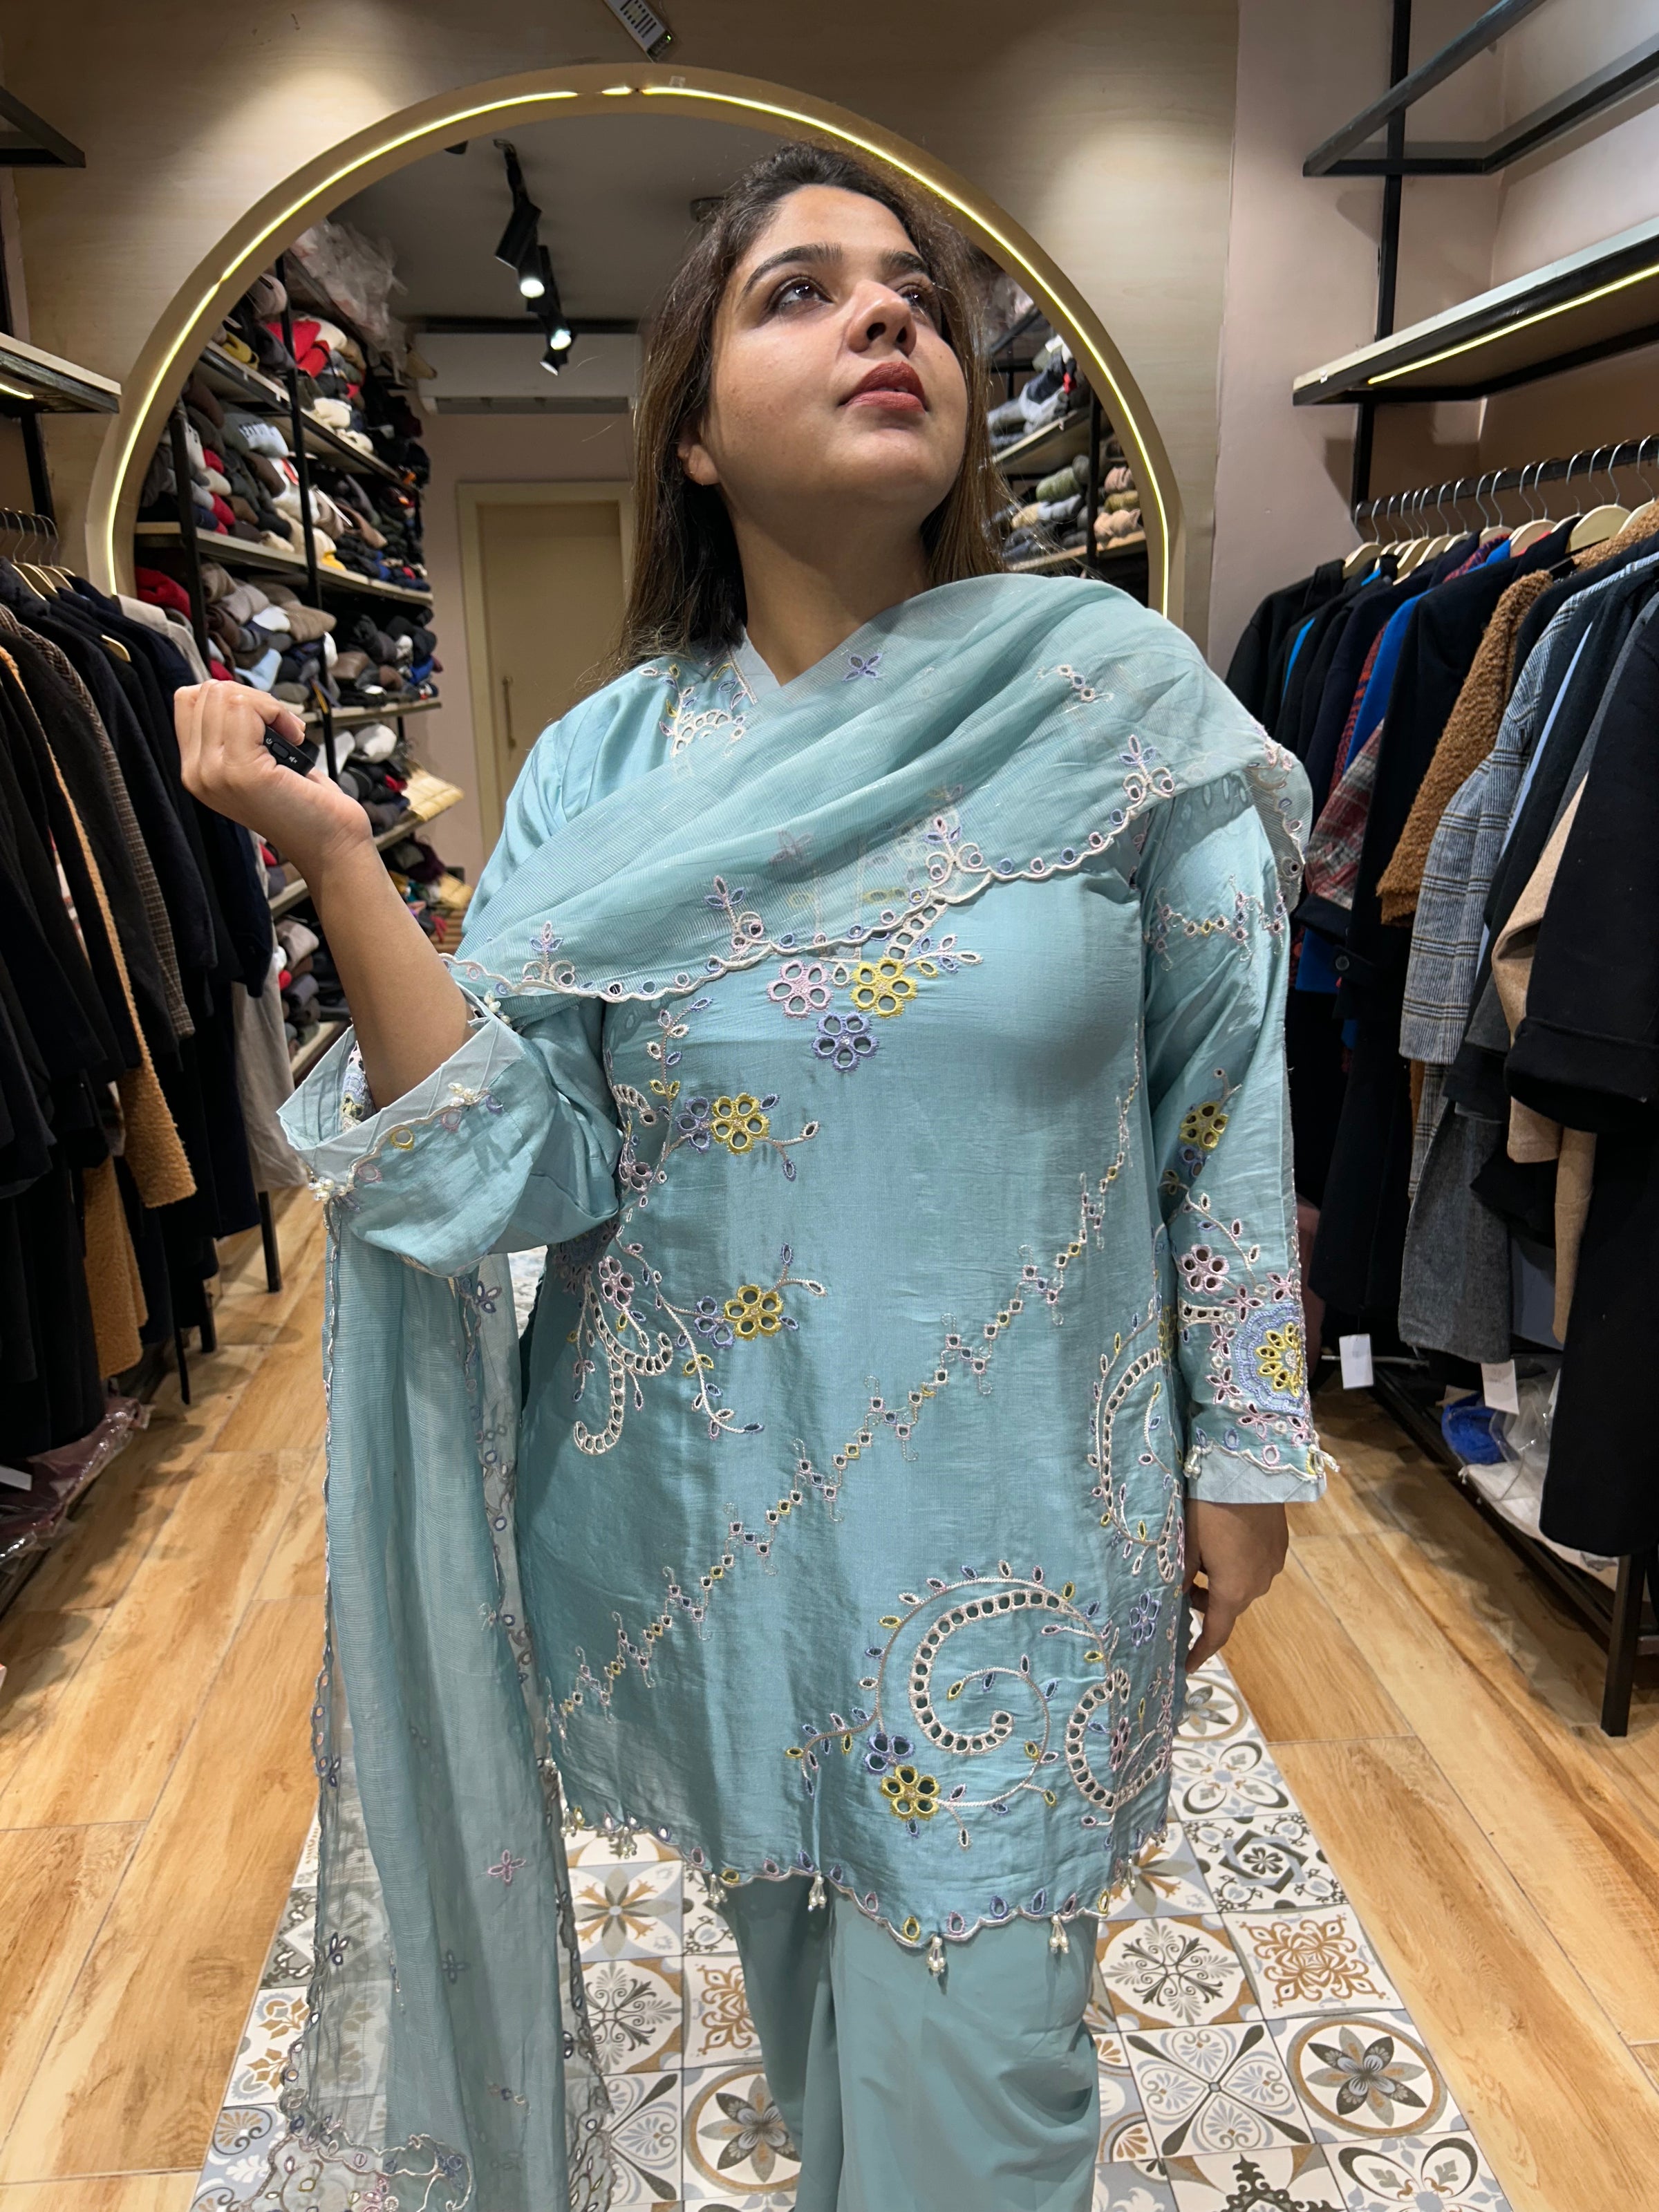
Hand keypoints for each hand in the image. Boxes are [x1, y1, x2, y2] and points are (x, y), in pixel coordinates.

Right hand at [175, 681, 369, 880]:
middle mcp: (197, 773)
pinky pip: (245, 708)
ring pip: (225, 696)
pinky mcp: (240, 771)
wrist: (330, 842)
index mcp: (197, 769)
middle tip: (280, 727)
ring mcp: (214, 773)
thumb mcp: (257, 760)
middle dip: (252, 698)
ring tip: (288, 734)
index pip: (188, 700)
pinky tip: (295, 736)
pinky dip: (277, 712)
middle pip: (207, 693)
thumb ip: (233, 731)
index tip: (260, 719)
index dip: (230, 696)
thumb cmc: (303, 802)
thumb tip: (233, 691)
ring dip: (267, 705)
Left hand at [1183, 1498, 1287, 1670]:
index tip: (1186, 1665)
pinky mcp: (1280, 1544)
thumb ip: (1179, 1574)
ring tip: (1201, 1561)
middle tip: (1183, 1590)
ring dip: (1222, 1584)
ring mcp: (1274, 1563)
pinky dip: (1237, 1567)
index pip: (1216, 1633)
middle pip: (1229, 1606)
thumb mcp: (1186, 1541)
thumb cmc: (1209, 1507)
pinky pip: (1256, 1566)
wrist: (1248, 1468)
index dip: (1200, 1651)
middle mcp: (1259, 1584)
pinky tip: (1223, 1544)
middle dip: (1206, 1606)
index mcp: (1233, 1590)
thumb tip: (1170, 1597)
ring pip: (1244, 1585)